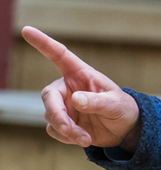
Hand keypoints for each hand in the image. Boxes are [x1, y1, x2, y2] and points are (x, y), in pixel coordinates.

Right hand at [22, 26, 140, 150]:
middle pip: (49, 96)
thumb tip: (75, 100)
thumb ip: (97, 101)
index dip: (43, 43)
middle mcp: (67, 88)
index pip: (59, 55)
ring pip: (51, 116)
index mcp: (80, 74)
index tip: (27, 30)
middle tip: (69, 128)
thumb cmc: (122, 109)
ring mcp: (63, 105)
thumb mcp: (116, 104)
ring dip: (66, 129)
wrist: (125, 130)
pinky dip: (66, 137)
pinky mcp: (63, 122)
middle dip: (57, 113)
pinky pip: (54, 130)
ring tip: (86, 138)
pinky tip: (83, 139)